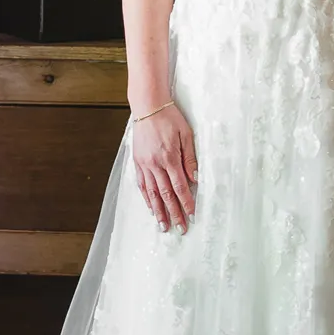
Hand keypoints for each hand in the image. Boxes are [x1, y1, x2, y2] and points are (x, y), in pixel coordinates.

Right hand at [131, 103, 197, 232]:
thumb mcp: (186, 134)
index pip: (180, 187)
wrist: (148, 106)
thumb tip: (195, 179)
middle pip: (166, 195)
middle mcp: (155, 164)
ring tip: (163, 226)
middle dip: (174, 213)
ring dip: (158, 211)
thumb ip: (190, 158)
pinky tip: (151, 208)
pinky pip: (142, 184)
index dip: (186, 203)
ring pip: (152, 193)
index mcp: (169, 158)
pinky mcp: (138, 162)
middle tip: (180, 228)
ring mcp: (144, 164)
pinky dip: (146, 198)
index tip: (192, 216)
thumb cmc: (169, 117)